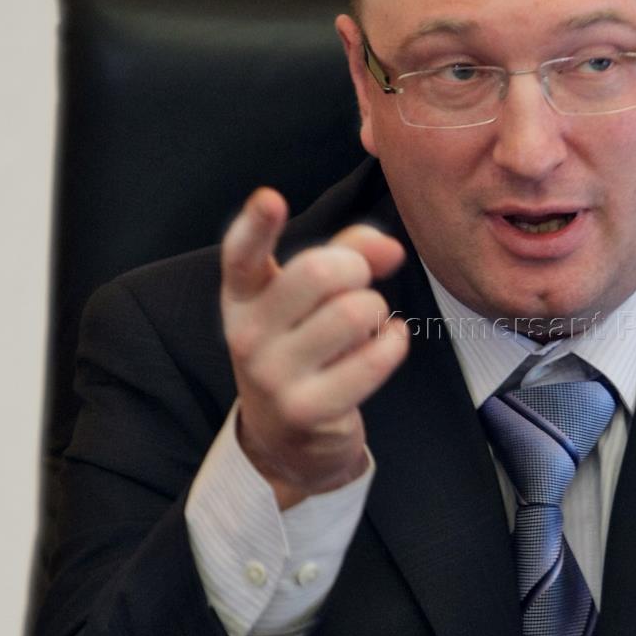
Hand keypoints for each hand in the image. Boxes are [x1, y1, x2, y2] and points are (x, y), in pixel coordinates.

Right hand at [221, 188, 409, 508]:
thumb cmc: (306, 347)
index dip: (256, 225)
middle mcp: (246, 334)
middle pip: (320, 272)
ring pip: (353, 313)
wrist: (289, 436)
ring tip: (369, 323)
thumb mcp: (314, 296)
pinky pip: (372, 360)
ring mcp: (272, 376)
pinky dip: (394, 343)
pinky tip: (389, 340)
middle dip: (358, 269)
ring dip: (376, 311)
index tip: (270, 199)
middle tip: (360, 283)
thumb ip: (349, 253)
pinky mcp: (307, 410)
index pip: (241, 255)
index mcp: (242, 297)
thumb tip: (391, 248)